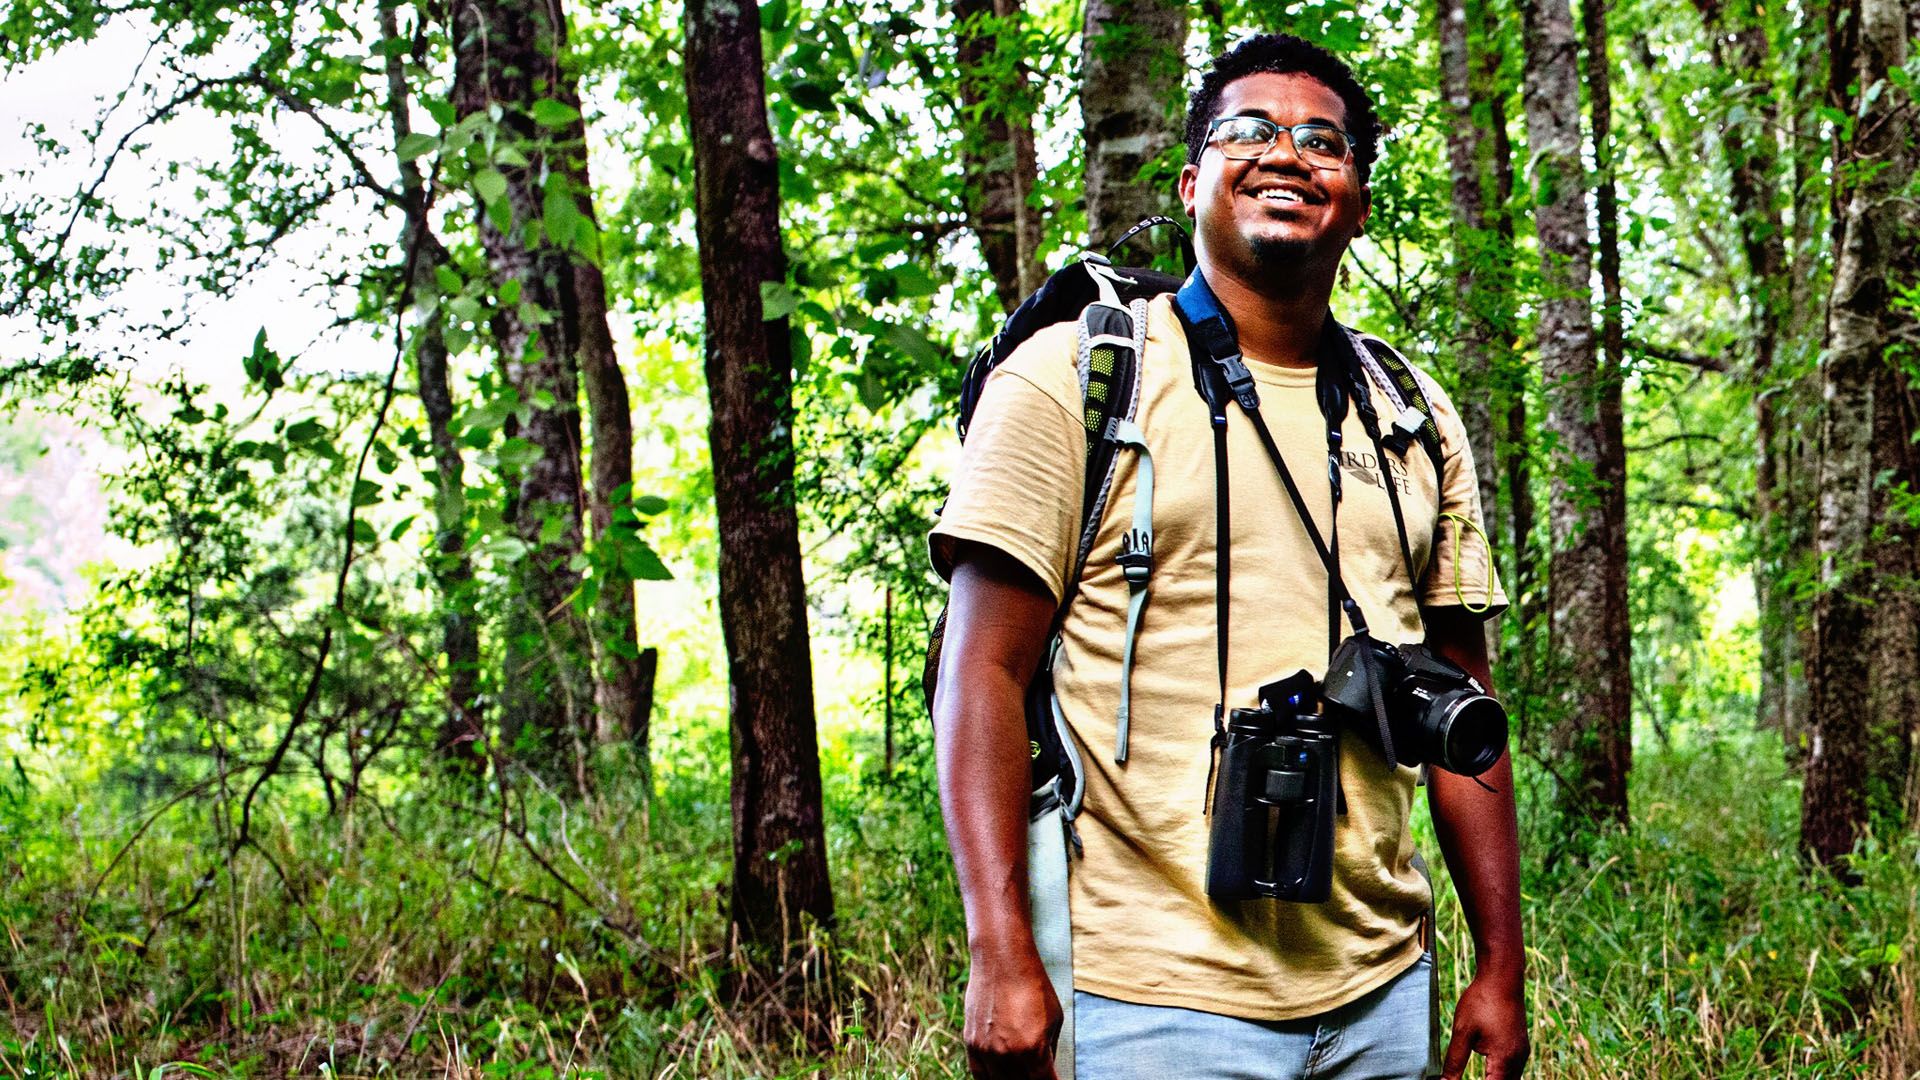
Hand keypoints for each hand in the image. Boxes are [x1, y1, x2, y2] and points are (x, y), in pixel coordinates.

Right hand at [962, 943, 1061, 1078]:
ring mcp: (987, 1050)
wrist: (1002, 961)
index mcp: (1033, 1050)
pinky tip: (999, 1078)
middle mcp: (1008, 1055)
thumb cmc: (1034, 986)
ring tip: (1020, 1075)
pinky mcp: (971, 1043)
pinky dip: (991, 1079)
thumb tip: (1046, 1069)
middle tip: (1036, 1074)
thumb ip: (1049, 1050)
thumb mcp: (1055, 1019)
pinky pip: (979, 1075)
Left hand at [1442, 973, 1528, 1078]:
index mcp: (1504, 1060)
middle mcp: (1518, 1060)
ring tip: (1479, 1076)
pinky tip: (1488, 1073)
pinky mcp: (1520, 1047)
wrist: (1502, 978)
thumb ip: (1454, 1061)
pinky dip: (1500, 1075)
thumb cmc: (1482, 1002)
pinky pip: (1513, 1070)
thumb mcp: (1462, 1032)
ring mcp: (1522, 1054)